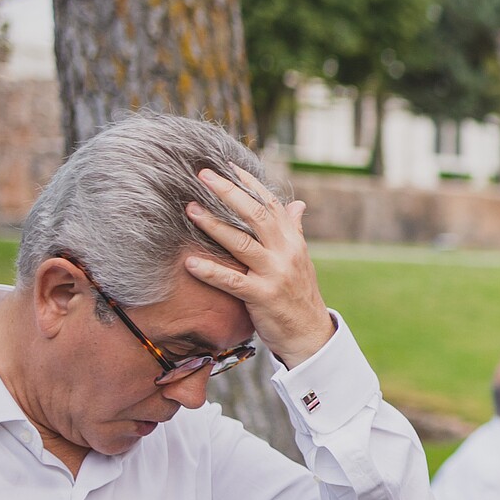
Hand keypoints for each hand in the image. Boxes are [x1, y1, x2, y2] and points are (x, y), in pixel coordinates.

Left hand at [184, 167, 334, 365]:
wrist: (310, 333)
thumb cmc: (298, 294)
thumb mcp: (300, 259)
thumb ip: (294, 229)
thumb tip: (298, 204)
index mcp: (293, 240)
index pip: (271, 203)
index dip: (249, 183)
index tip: (226, 166)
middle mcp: (286, 252)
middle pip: (256, 215)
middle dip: (228, 193)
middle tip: (203, 175)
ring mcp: (275, 274)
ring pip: (242, 243)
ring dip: (214, 225)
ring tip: (190, 209)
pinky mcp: (262, 296)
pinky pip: (232, 281)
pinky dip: (210, 271)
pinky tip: (189, 262)